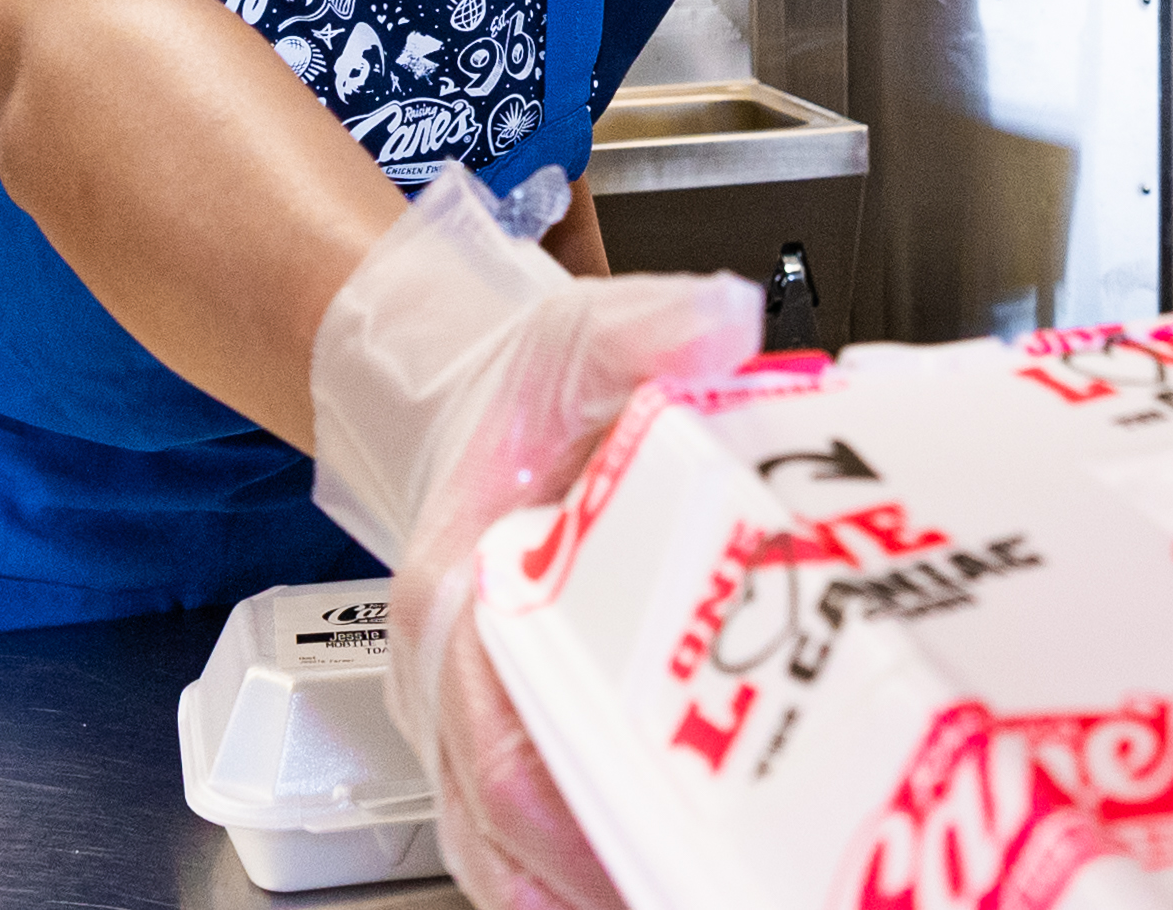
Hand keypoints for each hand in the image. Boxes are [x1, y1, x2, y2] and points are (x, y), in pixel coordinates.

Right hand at [310, 166, 759, 908]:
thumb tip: (721, 321)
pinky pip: (543, 852)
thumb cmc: (526, 405)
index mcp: (455, 601)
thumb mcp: (578, 342)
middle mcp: (451, 687)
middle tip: (712, 891)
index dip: (565, 819)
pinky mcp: (520, 753)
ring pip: (521, 860)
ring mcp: (478, 731)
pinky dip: (603, 883)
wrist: (491, 422)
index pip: (497, 741)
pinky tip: (683, 885)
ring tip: (716, 895)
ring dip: (608, 891)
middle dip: (606, 883)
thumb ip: (645, 329)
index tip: (636, 862)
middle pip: (515, 832)